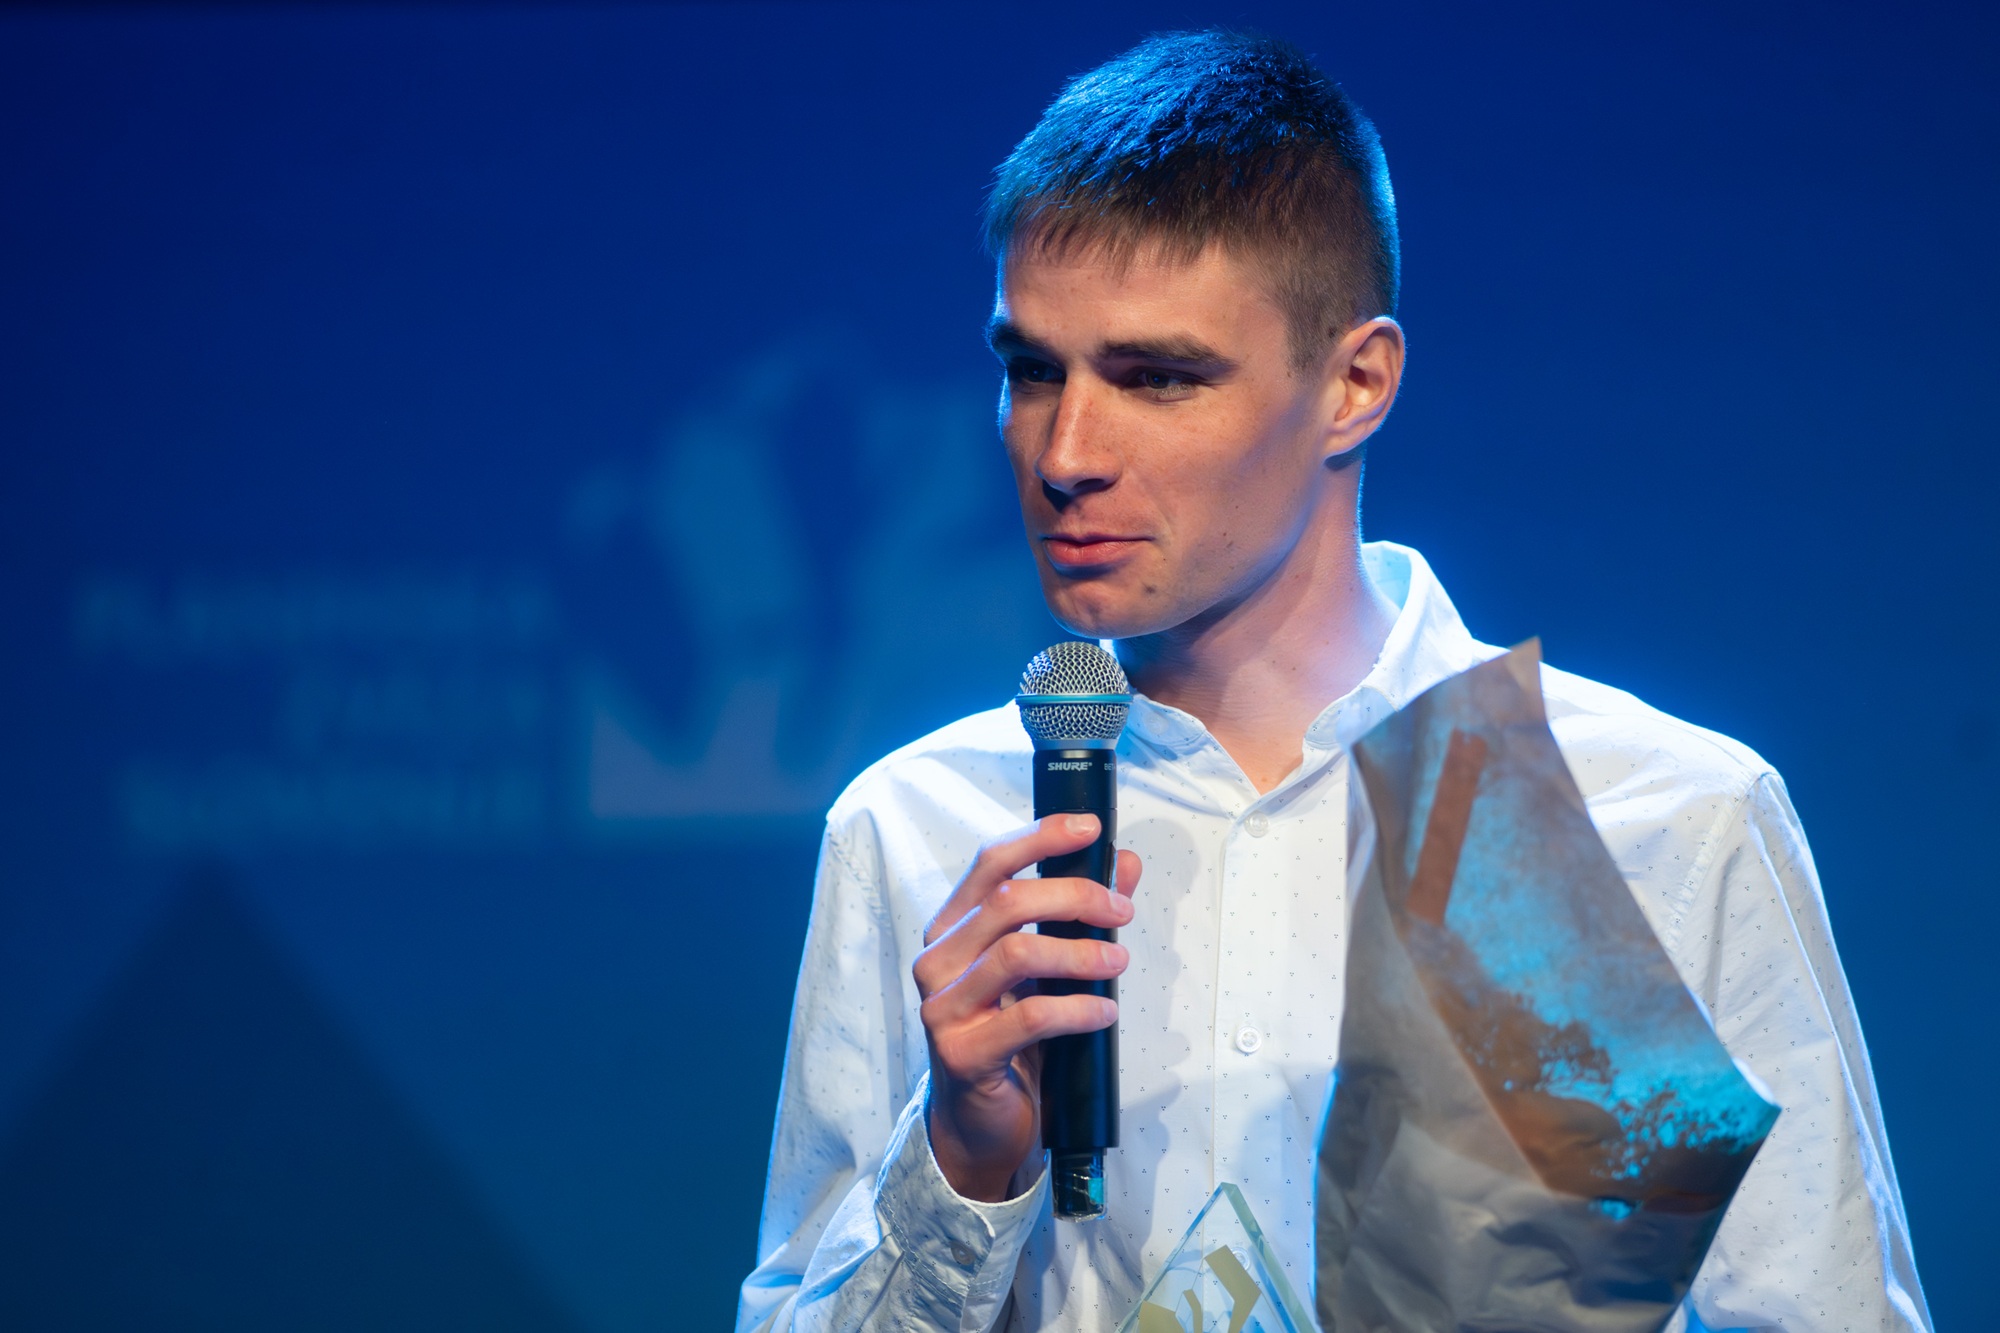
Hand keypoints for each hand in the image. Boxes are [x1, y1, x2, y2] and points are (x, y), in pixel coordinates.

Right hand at [914, 814, 1140, 1202]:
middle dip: (1075, 896)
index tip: (1090, 828)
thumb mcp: (1046, 969)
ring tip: (1119, 960)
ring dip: (1081, 952)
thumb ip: (1077, 914)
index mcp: (952, 928)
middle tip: (1122, 911)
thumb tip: (1124, 864)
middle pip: (1006, 902)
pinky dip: (1078, 1009)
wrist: (982, 1122)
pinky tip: (1106, 1011)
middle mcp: (936, 960)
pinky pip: (1028, 1018)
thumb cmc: (1012, 1036)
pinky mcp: (962, 1054)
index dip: (1040, 837)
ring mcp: (942, 1008)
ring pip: (1016, 954)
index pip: (989, 863)